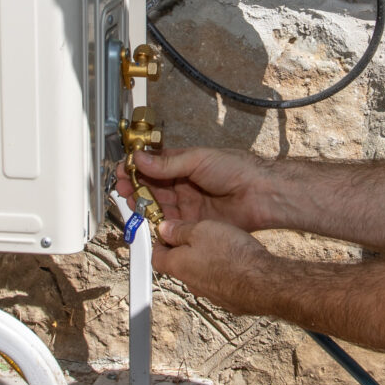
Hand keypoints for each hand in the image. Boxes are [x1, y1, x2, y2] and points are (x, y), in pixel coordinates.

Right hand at [116, 146, 280, 233]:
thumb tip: (141, 159)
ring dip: (145, 205)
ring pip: (159, 207)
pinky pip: (172, 225)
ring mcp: (189, 205)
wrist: (261, 194)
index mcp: (186, 165)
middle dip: (136, 188)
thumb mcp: (198, 160)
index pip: (155, 166)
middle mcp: (185, 186)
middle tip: (123, 188)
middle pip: (153, 188)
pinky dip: (158, 223)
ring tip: (133, 202)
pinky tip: (149, 220)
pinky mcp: (195, 224)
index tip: (123, 171)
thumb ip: (167, 163)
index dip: (137, 169)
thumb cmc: (238, 170)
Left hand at [148, 215, 276, 310]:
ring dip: (206, 261)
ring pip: (201, 274)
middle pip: (179, 265)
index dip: (159, 243)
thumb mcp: (202, 230)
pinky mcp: (229, 299)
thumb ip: (181, 230)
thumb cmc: (233, 256)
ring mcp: (210, 294)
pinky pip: (221, 283)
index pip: (156, 257)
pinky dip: (224, 272)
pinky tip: (237, 261)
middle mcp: (191, 284)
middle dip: (185, 250)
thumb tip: (165, 229)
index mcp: (178, 266)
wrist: (264, 282)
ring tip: (221, 246)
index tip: (166, 233)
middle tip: (196, 235)